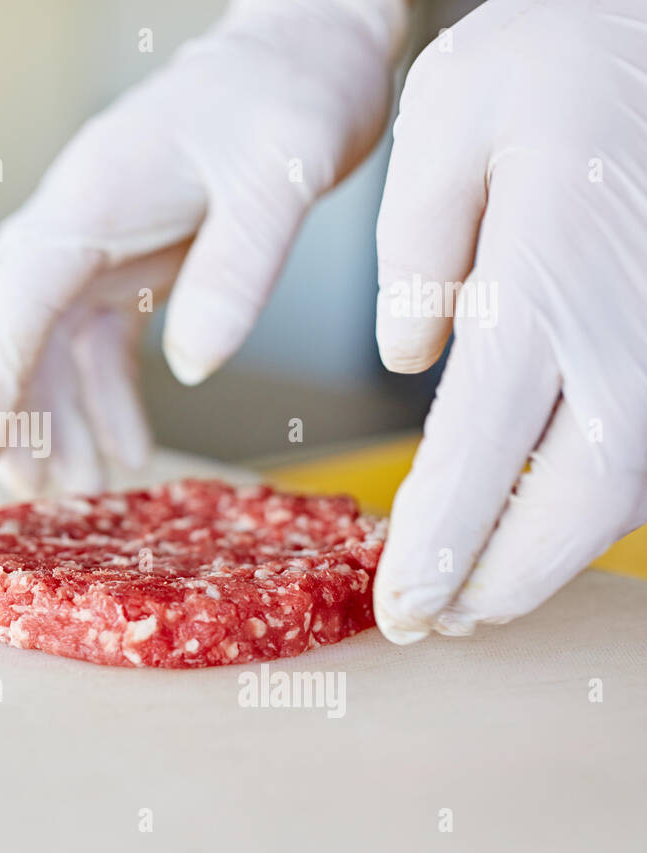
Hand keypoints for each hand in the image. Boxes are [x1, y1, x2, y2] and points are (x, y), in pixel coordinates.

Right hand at [0, 0, 408, 494]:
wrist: (305, 46)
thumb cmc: (291, 94)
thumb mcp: (282, 177)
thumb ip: (237, 269)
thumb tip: (195, 367)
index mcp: (92, 199)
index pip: (15, 301)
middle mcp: (76, 220)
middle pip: (3, 323)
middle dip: (2, 409)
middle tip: (18, 490)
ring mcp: (97, 238)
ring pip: (42, 339)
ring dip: (51, 414)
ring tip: (75, 486)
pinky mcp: (128, 253)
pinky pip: (94, 336)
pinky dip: (101, 394)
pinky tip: (127, 443)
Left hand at [373, 0, 646, 642]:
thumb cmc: (557, 57)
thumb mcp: (450, 115)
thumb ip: (417, 244)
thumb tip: (411, 353)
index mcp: (547, 280)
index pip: (485, 449)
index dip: (443, 543)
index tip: (401, 605)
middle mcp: (626, 329)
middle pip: (575, 501)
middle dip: (501, 579)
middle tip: (430, 623)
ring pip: (625, 490)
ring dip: (547, 559)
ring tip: (470, 597)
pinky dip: (588, 508)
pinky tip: (530, 525)